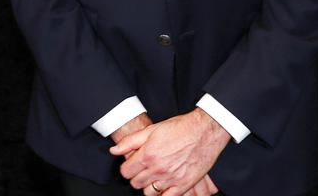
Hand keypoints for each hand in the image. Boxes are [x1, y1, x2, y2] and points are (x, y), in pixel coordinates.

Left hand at [108, 109, 229, 194]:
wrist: (204, 131)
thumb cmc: (179, 128)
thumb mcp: (151, 129)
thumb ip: (130, 141)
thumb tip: (114, 151)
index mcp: (147, 155)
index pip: (126, 172)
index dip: (127, 168)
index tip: (132, 164)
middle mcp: (157, 169)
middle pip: (136, 183)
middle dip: (137, 176)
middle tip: (144, 169)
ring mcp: (171, 179)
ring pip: (149, 193)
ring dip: (149, 186)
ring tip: (154, 176)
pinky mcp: (183, 185)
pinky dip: (163, 194)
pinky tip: (164, 186)